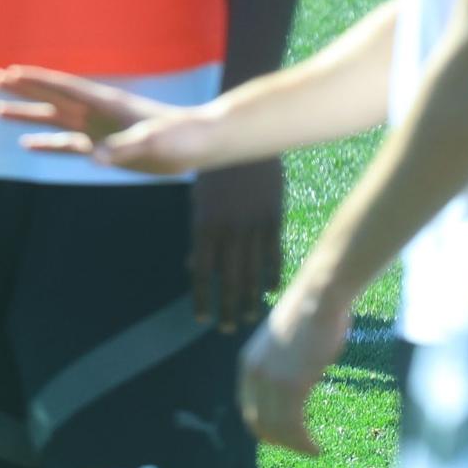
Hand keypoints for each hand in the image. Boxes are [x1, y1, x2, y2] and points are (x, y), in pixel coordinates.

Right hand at [0, 65, 212, 173]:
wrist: (197, 143)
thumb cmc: (179, 136)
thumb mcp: (155, 141)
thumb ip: (126, 148)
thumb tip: (96, 157)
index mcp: (107, 103)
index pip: (65, 88)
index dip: (37, 80)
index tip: (10, 72)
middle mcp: (97, 112)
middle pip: (52, 97)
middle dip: (23, 89)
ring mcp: (99, 129)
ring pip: (54, 120)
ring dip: (27, 115)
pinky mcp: (104, 148)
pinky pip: (68, 145)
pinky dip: (47, 144)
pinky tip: (28, 145)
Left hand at [190, 160, 281, 331]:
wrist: (244, 139)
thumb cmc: (215, 170)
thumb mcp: (199, 199)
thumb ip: (197, 234)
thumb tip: (192, 267)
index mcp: (205, 224)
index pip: (202, 272)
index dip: (202, 298)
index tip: (202, 319)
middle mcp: (229, 230)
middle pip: (228, 279)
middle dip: (227, 307)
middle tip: (227, 328)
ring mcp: (254, 225)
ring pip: (252, 272)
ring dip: (249, 298)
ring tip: (248, 318)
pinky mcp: (274, 218)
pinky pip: (274, 254)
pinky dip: (272, 275)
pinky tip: (269, 291)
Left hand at [236, 274, 351, 456]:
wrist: (319, 295)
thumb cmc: (310, 314)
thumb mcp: (282, 344)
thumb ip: (278, 366)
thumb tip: (289, 389)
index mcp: (248, 362)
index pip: (248, 408)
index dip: (264, 428)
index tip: (283, 437)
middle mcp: (253, 373)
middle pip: (258, 423)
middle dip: (278, 441)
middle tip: (299, 448)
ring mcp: (271, 380)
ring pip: (277, 430)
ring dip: (294, 447)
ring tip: (311, 451)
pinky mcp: (292, 385)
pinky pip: (293, 427)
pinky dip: (304, 444)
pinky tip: (316, 448)